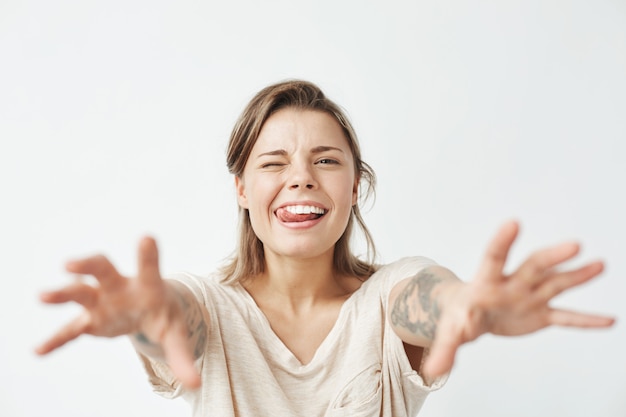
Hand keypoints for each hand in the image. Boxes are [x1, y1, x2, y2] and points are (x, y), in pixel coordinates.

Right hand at [36, 237, 200, 387]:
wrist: (149, 309)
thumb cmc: (164, 314)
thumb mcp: (176, 333)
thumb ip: (182, 356)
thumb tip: (195, 384)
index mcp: (147, 285)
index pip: (149, 268)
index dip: (148, 255)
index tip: (147, 238)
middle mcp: (120, 287)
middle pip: (103, 268)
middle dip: (87, 264)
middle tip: (69, 264)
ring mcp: (102, 301)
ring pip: (80, 292)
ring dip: (62, 293)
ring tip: (42, 296)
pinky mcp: (91, 320)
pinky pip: (71, 329)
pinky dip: (57, 340)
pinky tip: (40, 351)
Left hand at [423, 221, 614, 377]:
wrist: (471, 315)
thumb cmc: (459, 316)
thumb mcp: (450, 331)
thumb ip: (445, 348)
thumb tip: (432, 371)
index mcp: (486, 282)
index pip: (493, 257)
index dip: (502, 242)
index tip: (513, 223)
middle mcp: (512, 284)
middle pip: (533, 266)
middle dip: (552, 256)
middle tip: (574, 245)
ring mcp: (529, 297)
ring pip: (555, 283)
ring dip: (577, 276)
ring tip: (599, 264)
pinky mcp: (540, 314)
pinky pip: (565, 316)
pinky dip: (585, 320)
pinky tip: (608, 320)